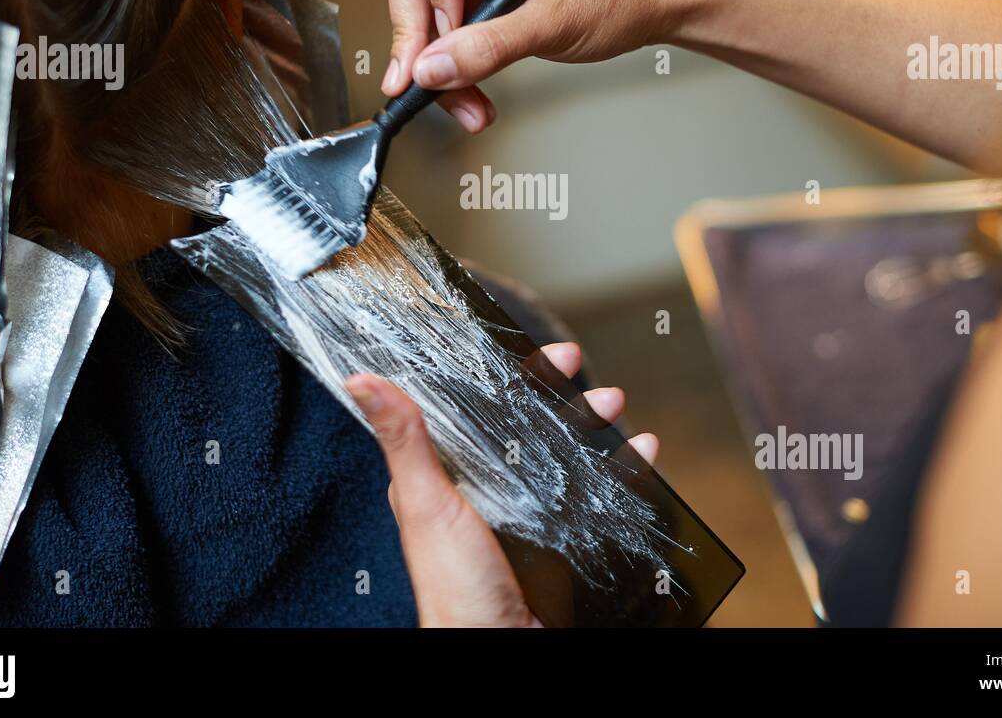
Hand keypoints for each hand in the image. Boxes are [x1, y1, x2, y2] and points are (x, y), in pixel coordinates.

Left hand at [344, 341, 658, 626]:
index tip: (535, 353)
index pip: (477, 408)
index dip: (507, 376)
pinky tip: (641, 454)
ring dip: (592, 424)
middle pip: (527, 425)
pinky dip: (622, 472)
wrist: (501, 649)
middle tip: (581, 368)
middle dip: (559, 393)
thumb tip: (361, 381)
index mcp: (447, 476)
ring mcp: (527, 515)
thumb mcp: (427, 503)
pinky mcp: (560, 540)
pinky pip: (595, 496)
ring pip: (563, 453)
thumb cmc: (452, 588)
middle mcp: (487, 490)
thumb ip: (403, 440)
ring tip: (616, 405)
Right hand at [380, 0, 681, 131]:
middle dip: (420, 41)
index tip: (450, 35)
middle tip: (429, 86)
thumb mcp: (553, 24)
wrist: (649, 5)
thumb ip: (488, 47)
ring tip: (467, 106)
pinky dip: (455, 70)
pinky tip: (472, 97)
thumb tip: (430, 70)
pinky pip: (447, 34)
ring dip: (438, 68)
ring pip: (425, 16)